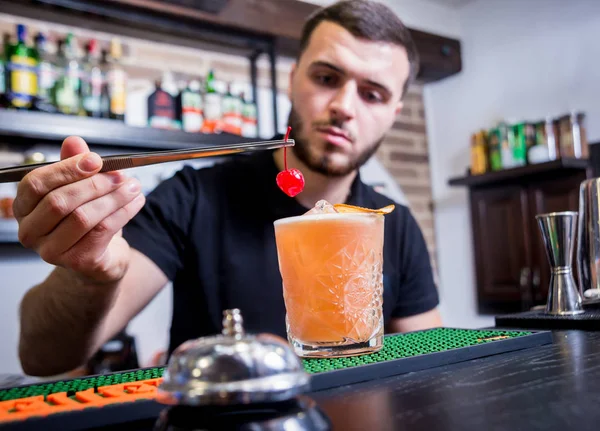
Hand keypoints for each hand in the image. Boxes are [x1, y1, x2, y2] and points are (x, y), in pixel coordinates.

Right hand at [13, 136, 145, 283]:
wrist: (99, 259)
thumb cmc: (85, 221)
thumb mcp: (81, 189)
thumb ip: (75, 165)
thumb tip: (74, 141)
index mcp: (24, 208)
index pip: (35, 184)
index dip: (66, 169)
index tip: (95, 160)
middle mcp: (31, 231)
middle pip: (59, 201)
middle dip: (95, 184)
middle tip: (120, 175)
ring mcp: (51, 251)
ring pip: (83, 217)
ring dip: (114, 198)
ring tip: (133, 187)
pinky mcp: (77, 261)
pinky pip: (102, 231)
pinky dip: (123, 213)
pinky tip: (136, 202)